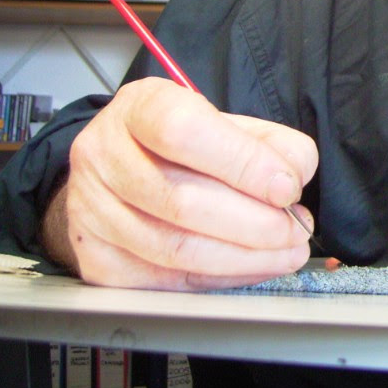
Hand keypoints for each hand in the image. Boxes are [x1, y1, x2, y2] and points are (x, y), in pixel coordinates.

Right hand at [43, 77, 315, 289]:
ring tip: (287, 250)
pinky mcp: (98, 260)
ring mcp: (91, 211)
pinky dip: (223, 278)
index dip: (243, 163)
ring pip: (175, 248)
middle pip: (180, 199)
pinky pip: (168, 280)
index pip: (184, 132)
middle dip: (254, 222)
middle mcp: (103, 155)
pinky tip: (255, 265)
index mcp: (139, 107)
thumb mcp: (229, 123)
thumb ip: (271, 142)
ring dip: (245, 257)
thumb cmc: (183, 144)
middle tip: (296, 227)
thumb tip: (295, 174)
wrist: (119, 171)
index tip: (287, 186)